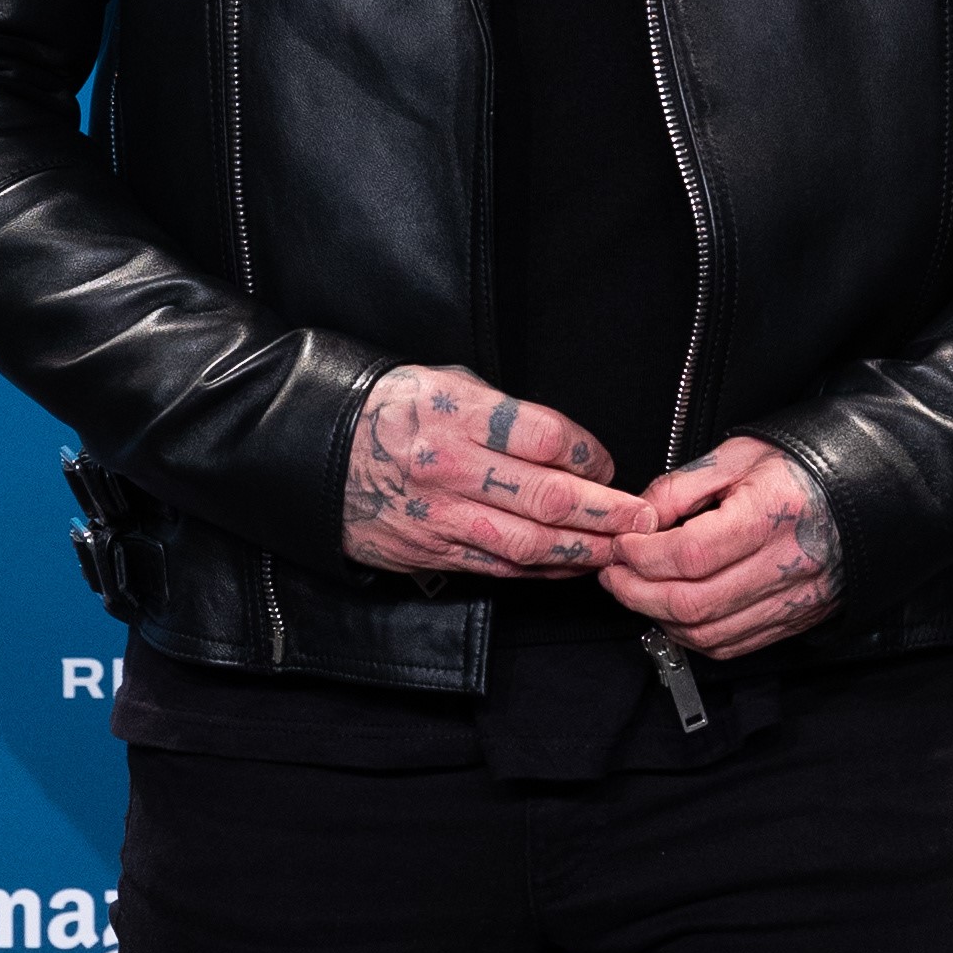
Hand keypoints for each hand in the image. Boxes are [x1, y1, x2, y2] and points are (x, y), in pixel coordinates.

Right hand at [343, 364, 648, 580]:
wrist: (309, 451)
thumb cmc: (383, 410)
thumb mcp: (441, 382)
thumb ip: (501, 410)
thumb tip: (562, 443)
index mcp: (456, 415)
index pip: (545, 438)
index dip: (591, 455)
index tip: (609, 464)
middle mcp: (451, 468)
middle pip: (548, 497)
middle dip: (606, 512)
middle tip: (643, 519)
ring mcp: (440, 516)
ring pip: (531, 543)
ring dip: (584, 550)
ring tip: (619, 548)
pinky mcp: (431, 551)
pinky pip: (499, 567)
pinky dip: (543, 571)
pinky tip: (572, 565)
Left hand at [599, 436, 842, 659]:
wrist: (867, 491)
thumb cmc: (803, 466)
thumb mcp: (738, 455)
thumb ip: (681, 487)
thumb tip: (638, 519)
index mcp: (774, 513)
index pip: (690, 553)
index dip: (642, 555)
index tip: (622, 545)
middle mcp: (788, 564)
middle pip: (694, 602)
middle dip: (638, 592)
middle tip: (614, 574)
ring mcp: (795, 599)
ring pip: (710, 633)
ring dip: (660, 619)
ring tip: (636, 592)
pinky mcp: (796, 620)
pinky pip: (733, 645)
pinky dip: (692, 636)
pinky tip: (672, 613)